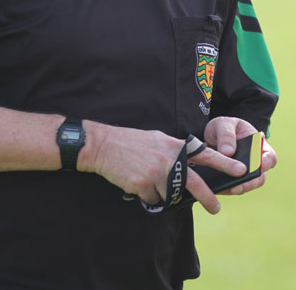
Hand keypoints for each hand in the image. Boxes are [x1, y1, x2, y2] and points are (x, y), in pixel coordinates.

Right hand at [80, 122, 246, 213]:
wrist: (103, 146)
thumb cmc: (131, 142)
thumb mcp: (157, 139)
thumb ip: (174, 151)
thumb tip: (188, 168)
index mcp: (173, 145)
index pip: (204, 154)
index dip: (224, 163)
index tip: (241, 169)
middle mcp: (168, 159)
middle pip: (195, 183)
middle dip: (208, 198)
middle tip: (216, 207)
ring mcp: (156, 174)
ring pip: (170, 194)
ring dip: (162, 192)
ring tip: (147, 177)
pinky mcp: (143, 186)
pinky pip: (153, 198)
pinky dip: (148, 194)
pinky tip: (137, 181)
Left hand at [204, 117, 276, 195]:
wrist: (210, 135)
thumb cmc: (223, 127)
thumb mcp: (224, 124)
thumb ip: (226, 135)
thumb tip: (228, 152)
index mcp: (258, 145)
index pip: (270, 157)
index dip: (266, 163)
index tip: (257, 166)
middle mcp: (254, 162)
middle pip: (260, 177)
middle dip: (250, 182)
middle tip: (239, 184)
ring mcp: (244, 172)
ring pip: (247, 185)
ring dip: (239, 188)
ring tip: (228, 188)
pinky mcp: (232, 179)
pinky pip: (232, 187)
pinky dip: (226, 188)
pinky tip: (218, 188)